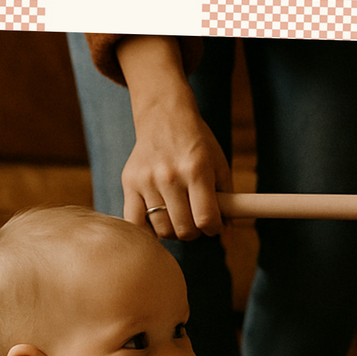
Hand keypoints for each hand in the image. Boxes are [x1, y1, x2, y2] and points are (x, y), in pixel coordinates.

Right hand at [116, 36, 232, 241]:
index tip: (213, 224)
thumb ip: (227, 202)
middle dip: (195, 231)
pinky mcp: (129, 183)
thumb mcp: (219, 166)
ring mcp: (147, 180)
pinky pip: (135, 223)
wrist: (165, 116)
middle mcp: (170, 176)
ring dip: (173, 231)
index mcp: (196, 170)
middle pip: (184, 229)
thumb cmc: (197, 144)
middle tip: (194, 220)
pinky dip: (148, 230)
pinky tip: (157, 221)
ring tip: (177, 217)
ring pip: (162, 230)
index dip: (214, 229)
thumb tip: (227, 239)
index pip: (206, 219)